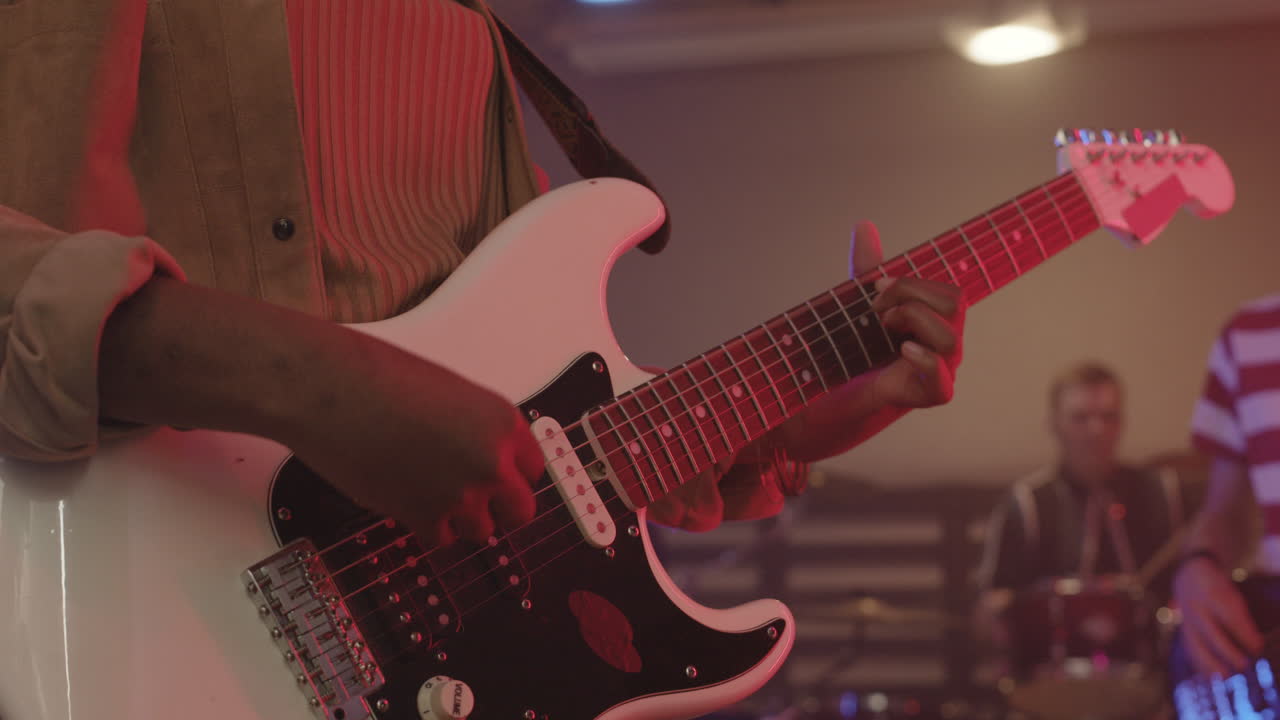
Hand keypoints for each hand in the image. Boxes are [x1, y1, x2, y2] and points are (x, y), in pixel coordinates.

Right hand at [286, 337, 544, 546]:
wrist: (332, 391)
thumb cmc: (379, 377)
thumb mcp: (450, 394)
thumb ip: (475, 430)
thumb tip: (479, 462)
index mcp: (503, 422)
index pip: (533, 469)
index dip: (513, 476)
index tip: (499, 480)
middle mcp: (492, 461)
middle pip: (521, 511)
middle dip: (499, 509)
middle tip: (474, 500)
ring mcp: (462, 494)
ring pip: (482, 531)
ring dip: (461, 520)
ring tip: (431, 493)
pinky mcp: (424, 517)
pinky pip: (441, 540)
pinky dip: (428, 528)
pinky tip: (409, 501)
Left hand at [854, 220, 964, 408]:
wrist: (829, 392)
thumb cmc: (853, 348)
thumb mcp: (859, 302)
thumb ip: (866, 267)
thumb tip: (864, 225)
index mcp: (936, 319)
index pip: (946, 290)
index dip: (911, 283)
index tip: (875, 287)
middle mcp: (944, 343)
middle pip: (955, 303)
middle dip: (912, 296)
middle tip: (877, 310)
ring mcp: (940, 371)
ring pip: (949, 336)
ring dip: (911, 321)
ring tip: (882, 329)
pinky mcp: (927, 396)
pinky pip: (942, 381)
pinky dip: (925, 360)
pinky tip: (903, 351)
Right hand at [1173, 555, 1263, 675]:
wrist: (1189, 575)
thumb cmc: (1219, 587)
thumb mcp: (1230, 593)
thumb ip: (1240, 616)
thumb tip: (1255, 645)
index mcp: (1211, 594)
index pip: (1228, 615)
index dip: (1243, 632)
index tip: (1258, 647)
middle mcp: (1196, 607)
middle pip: (1210, 631)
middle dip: (1226, 650)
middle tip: (1243, 665)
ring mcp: (1187, 620)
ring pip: (1195, 642)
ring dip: (1210, 661)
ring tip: (1225, 676)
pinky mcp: (1183, 630)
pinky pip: (1189, 648)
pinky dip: (1198, 663)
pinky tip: (1210, 677)